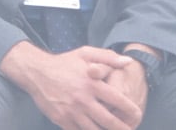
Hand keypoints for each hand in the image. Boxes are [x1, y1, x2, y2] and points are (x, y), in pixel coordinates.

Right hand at [0, 42, 142, 129]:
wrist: (37, 73)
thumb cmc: (65, 62)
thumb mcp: (87, 53)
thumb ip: (109, 58)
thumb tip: (128, 62)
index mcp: (93, 84)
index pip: (117, 99)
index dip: (129, 109)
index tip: (138, 115)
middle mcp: (83, 100)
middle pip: (107, 120)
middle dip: (121, 128)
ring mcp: (71, 112)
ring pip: (93, 129)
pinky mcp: (61, 119)